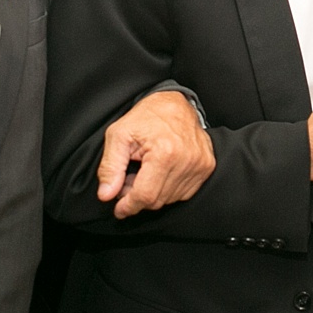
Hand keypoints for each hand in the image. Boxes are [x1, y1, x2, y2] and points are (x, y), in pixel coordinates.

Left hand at [96, 90, 215, 218]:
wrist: (175, 103)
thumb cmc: (146, 116)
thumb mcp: (118, 135)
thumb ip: (110, 167)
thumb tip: (106, 195)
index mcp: (165, 152)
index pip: (145, 195)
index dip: (128, 206)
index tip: (118, 209)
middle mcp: (187, 160)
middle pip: (157, 200)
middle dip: (138, 197)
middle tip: (128, 181)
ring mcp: (200, 165)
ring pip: (170, 199)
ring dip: (153, 193)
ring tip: (144, 172)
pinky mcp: (206, 167)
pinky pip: (184, 192)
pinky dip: (168, 189)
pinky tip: (160, 173)